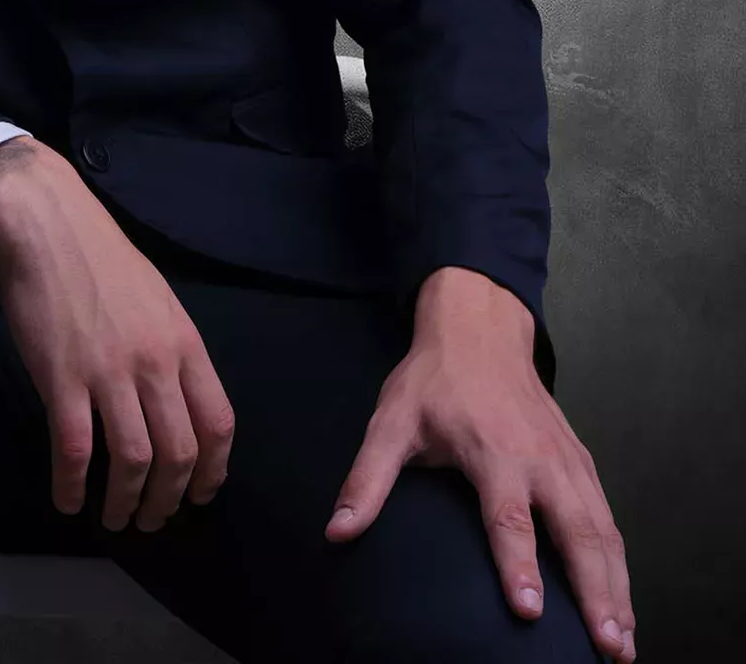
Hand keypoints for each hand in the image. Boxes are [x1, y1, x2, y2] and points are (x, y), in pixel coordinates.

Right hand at [0, 150, 235, 531]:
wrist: (47, 225)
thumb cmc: (101, 259)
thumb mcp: (156, 299)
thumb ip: (171, 350)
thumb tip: (177, 401)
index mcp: (184, 342)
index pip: (217, 423)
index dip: (212, 471)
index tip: (200, 493)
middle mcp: (154, 362)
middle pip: (179, 453)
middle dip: (169, 500)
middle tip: (153, 519)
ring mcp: (108, 372)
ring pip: (133, 461)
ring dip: (125, 503)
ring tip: (115, 519)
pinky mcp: (62, 379)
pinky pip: (75, 451)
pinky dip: (74, 487)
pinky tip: (68, 500)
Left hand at [324, 267, 634, 659]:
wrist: (479, 328)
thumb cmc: (433, 381)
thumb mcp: (391, 422)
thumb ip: (368, 479)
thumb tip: (337, 531)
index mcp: (493, 451)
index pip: (508, 518)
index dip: (518, 565)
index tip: (529, 612)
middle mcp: (540, 459)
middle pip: (575, 531)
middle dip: (595, 591)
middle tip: (609, 646)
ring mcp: (567, 459)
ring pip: (602, 528)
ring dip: (617, 586)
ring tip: (624, 642)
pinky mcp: (581, 459)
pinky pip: (607, 515)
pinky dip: (619, 559)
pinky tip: (623, 597)